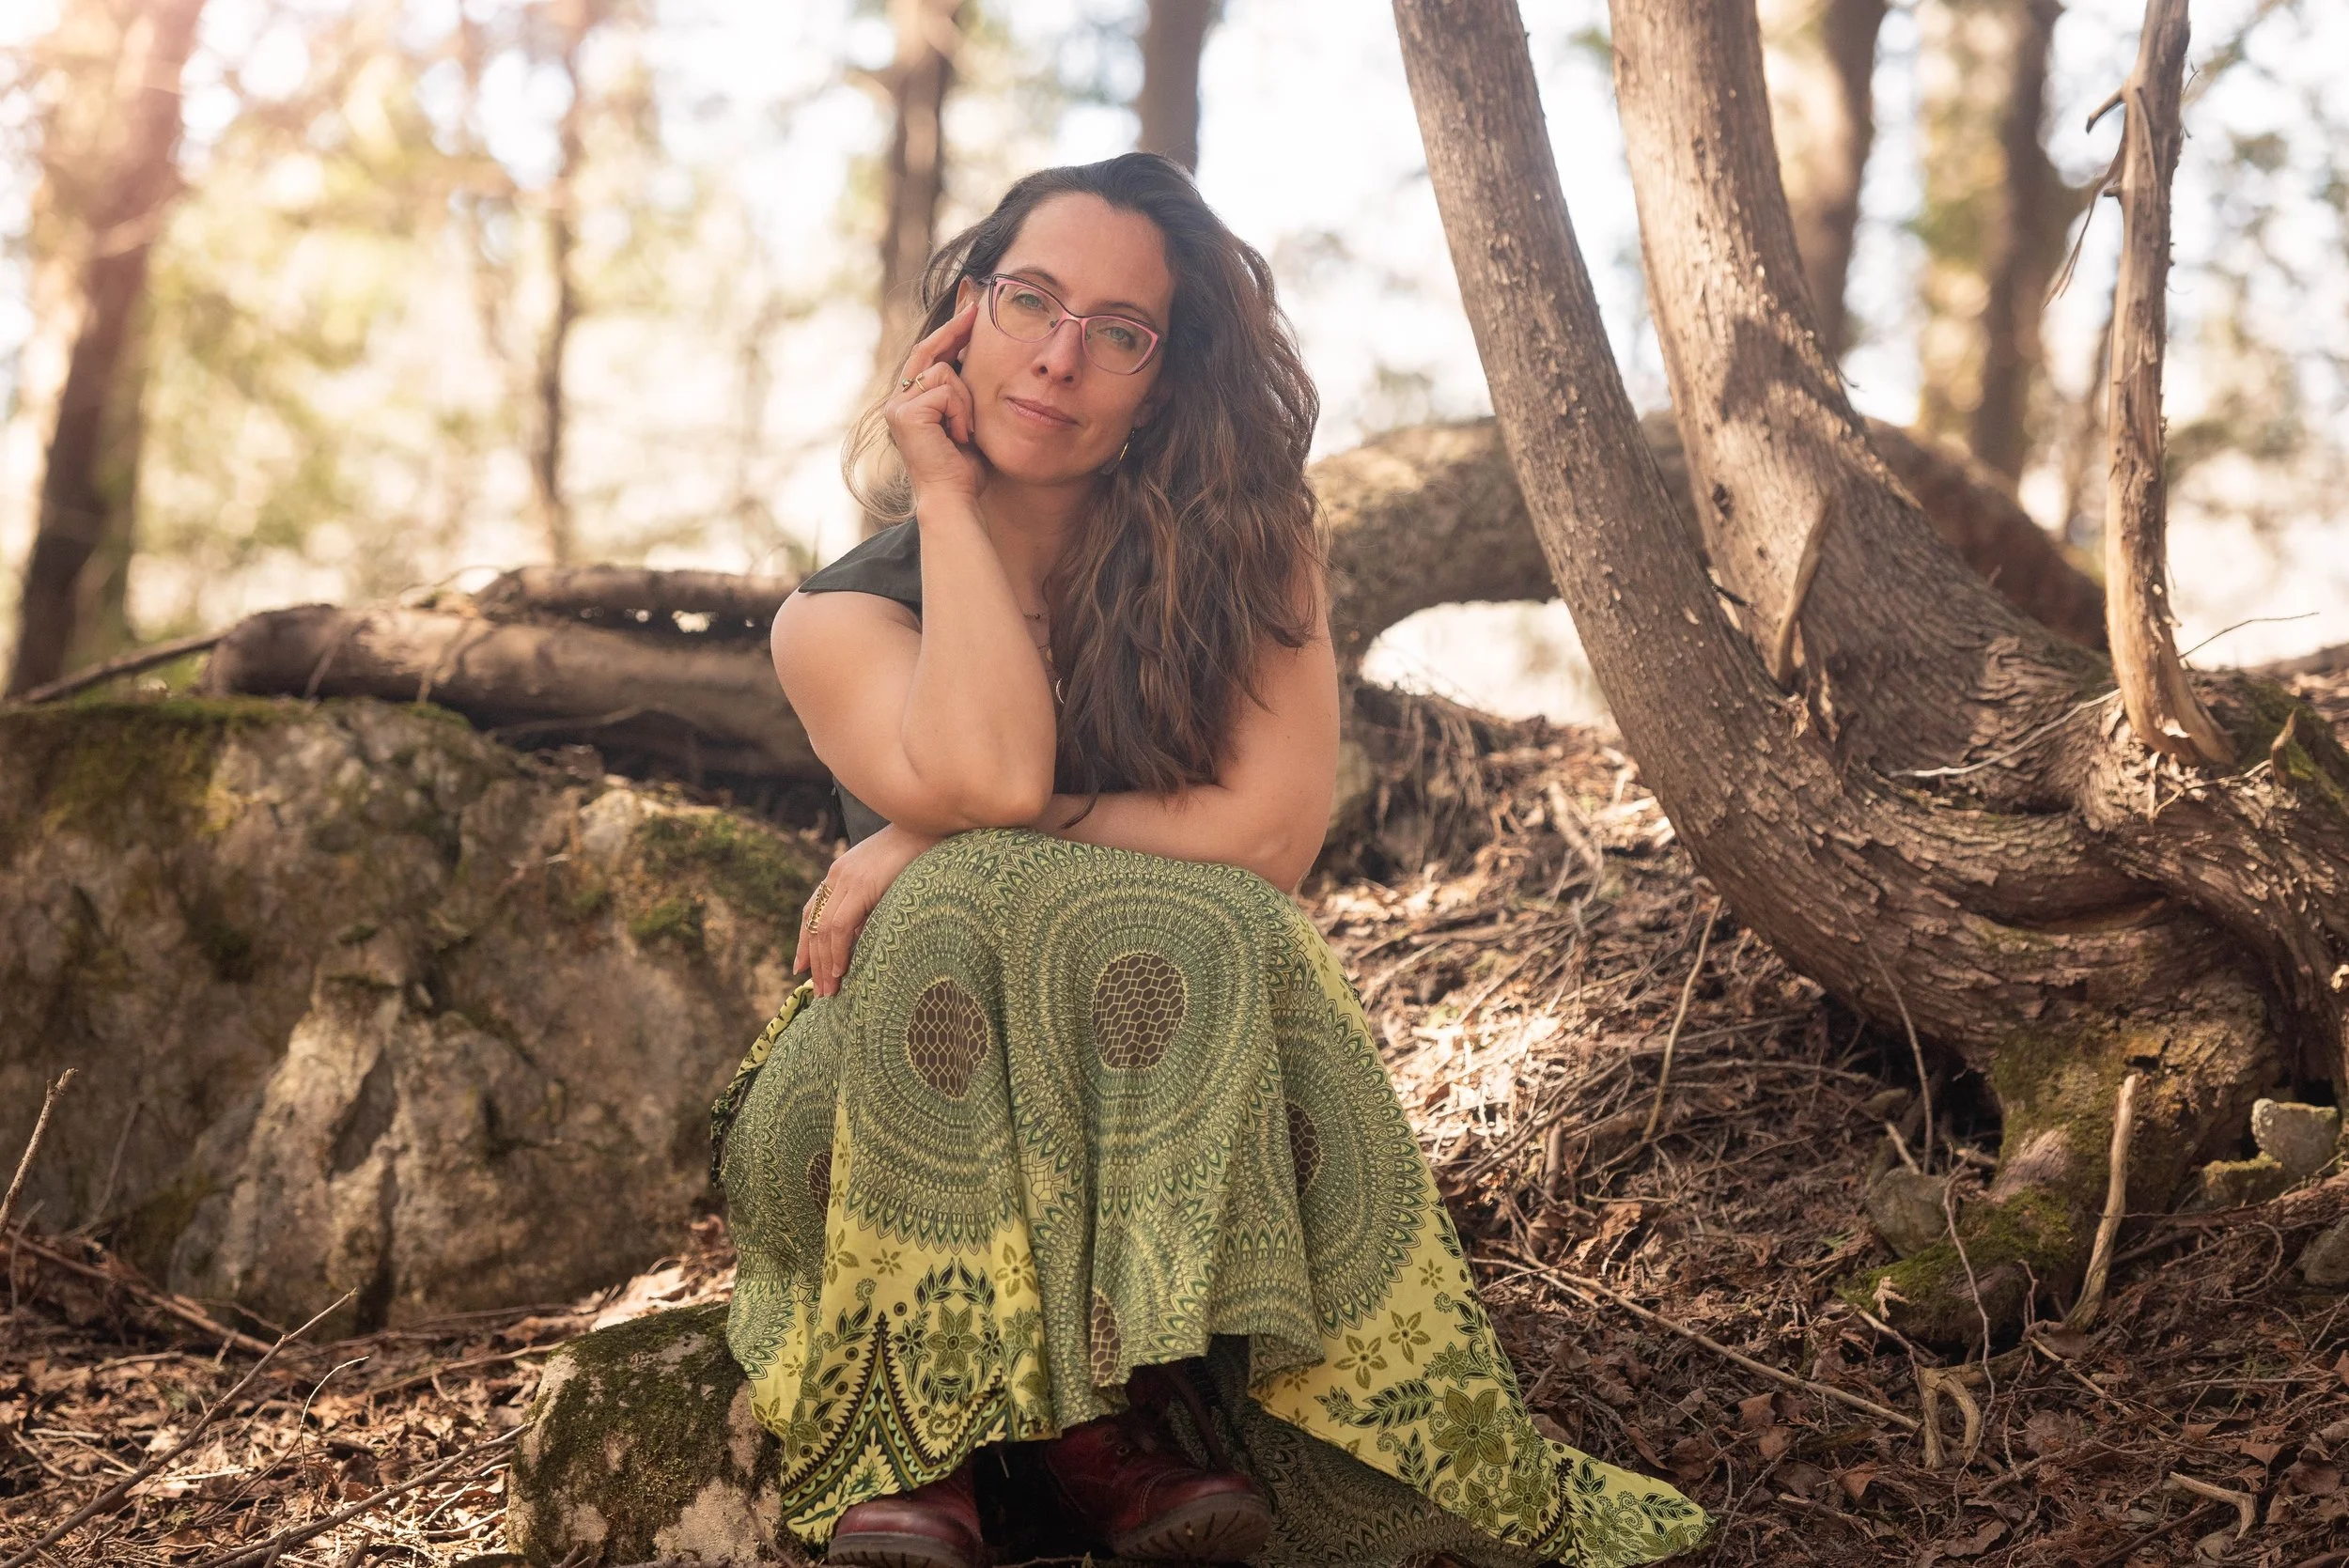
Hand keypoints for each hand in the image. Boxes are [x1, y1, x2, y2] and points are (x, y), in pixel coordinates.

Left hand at [795, 823, 940, 996]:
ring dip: (825, 963)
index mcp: (841, 872)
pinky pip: (840, 926)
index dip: (805, 940)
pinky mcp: (861, 885)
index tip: (803, 967)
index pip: (812, 911)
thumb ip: (873, 902)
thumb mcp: (889, 879)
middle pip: (813, 924)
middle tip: (820, 990)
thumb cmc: (920, 854)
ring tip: (830, 990)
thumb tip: (865, 933)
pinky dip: (838, 951)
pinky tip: (842, 969)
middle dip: (814, 960)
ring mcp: (847, 879)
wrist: (933, 825)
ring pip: (823, 929)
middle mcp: (837, 875)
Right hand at [885, 302, 981, 507]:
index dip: (950, 332)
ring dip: (966, 401)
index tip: (970, 312)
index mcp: (910, 404)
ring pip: (945, 372)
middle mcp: (897, 402)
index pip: (929, 358)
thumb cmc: (964, 471)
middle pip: (929, 350)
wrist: (953, 498)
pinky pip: (946, 390)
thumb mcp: (967, 423)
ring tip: (966, 432)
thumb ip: (963, 396)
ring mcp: (898, 406)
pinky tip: (959, 437)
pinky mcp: (906, 412)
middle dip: (956, 327)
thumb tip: (973, 359)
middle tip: (978, 306)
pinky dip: (962, 412)